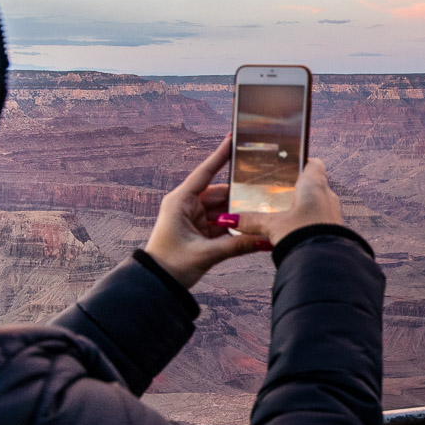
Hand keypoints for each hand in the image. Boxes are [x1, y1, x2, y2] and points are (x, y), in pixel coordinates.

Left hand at [144, 135, 264, 288]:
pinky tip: (251, 226)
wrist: (158, 284)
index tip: (233, 139)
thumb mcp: (207, 254)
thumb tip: (265, 240)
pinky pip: (223, 222)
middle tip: (264, 192)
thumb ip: (238, 244)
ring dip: (239, 213)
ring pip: (224, 208)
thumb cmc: (171, 265)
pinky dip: (235, 225)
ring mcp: (194, 217)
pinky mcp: (200, 230)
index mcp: (181, 202)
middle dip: (240, 195)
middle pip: (220, 193)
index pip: (205, 173)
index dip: (220, 156)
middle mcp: (187, 205)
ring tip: (261, 213)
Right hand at [224, 158, 343, 246]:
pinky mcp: (333, 229)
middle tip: (280, 190)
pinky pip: (320, 219)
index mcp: (314, 184)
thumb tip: (229, 219)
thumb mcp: (272, 225)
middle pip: (313, 184)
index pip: (314, 164)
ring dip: (303, 205)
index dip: (302, 162)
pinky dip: (307, 220)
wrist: (322, 260)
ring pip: (317, 202)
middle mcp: (327, 195)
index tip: (289, 165)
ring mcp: (332, 213)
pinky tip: (294, 228)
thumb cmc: (302, 235)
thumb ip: (251, 220)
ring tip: (284, 211)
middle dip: (297, 187)